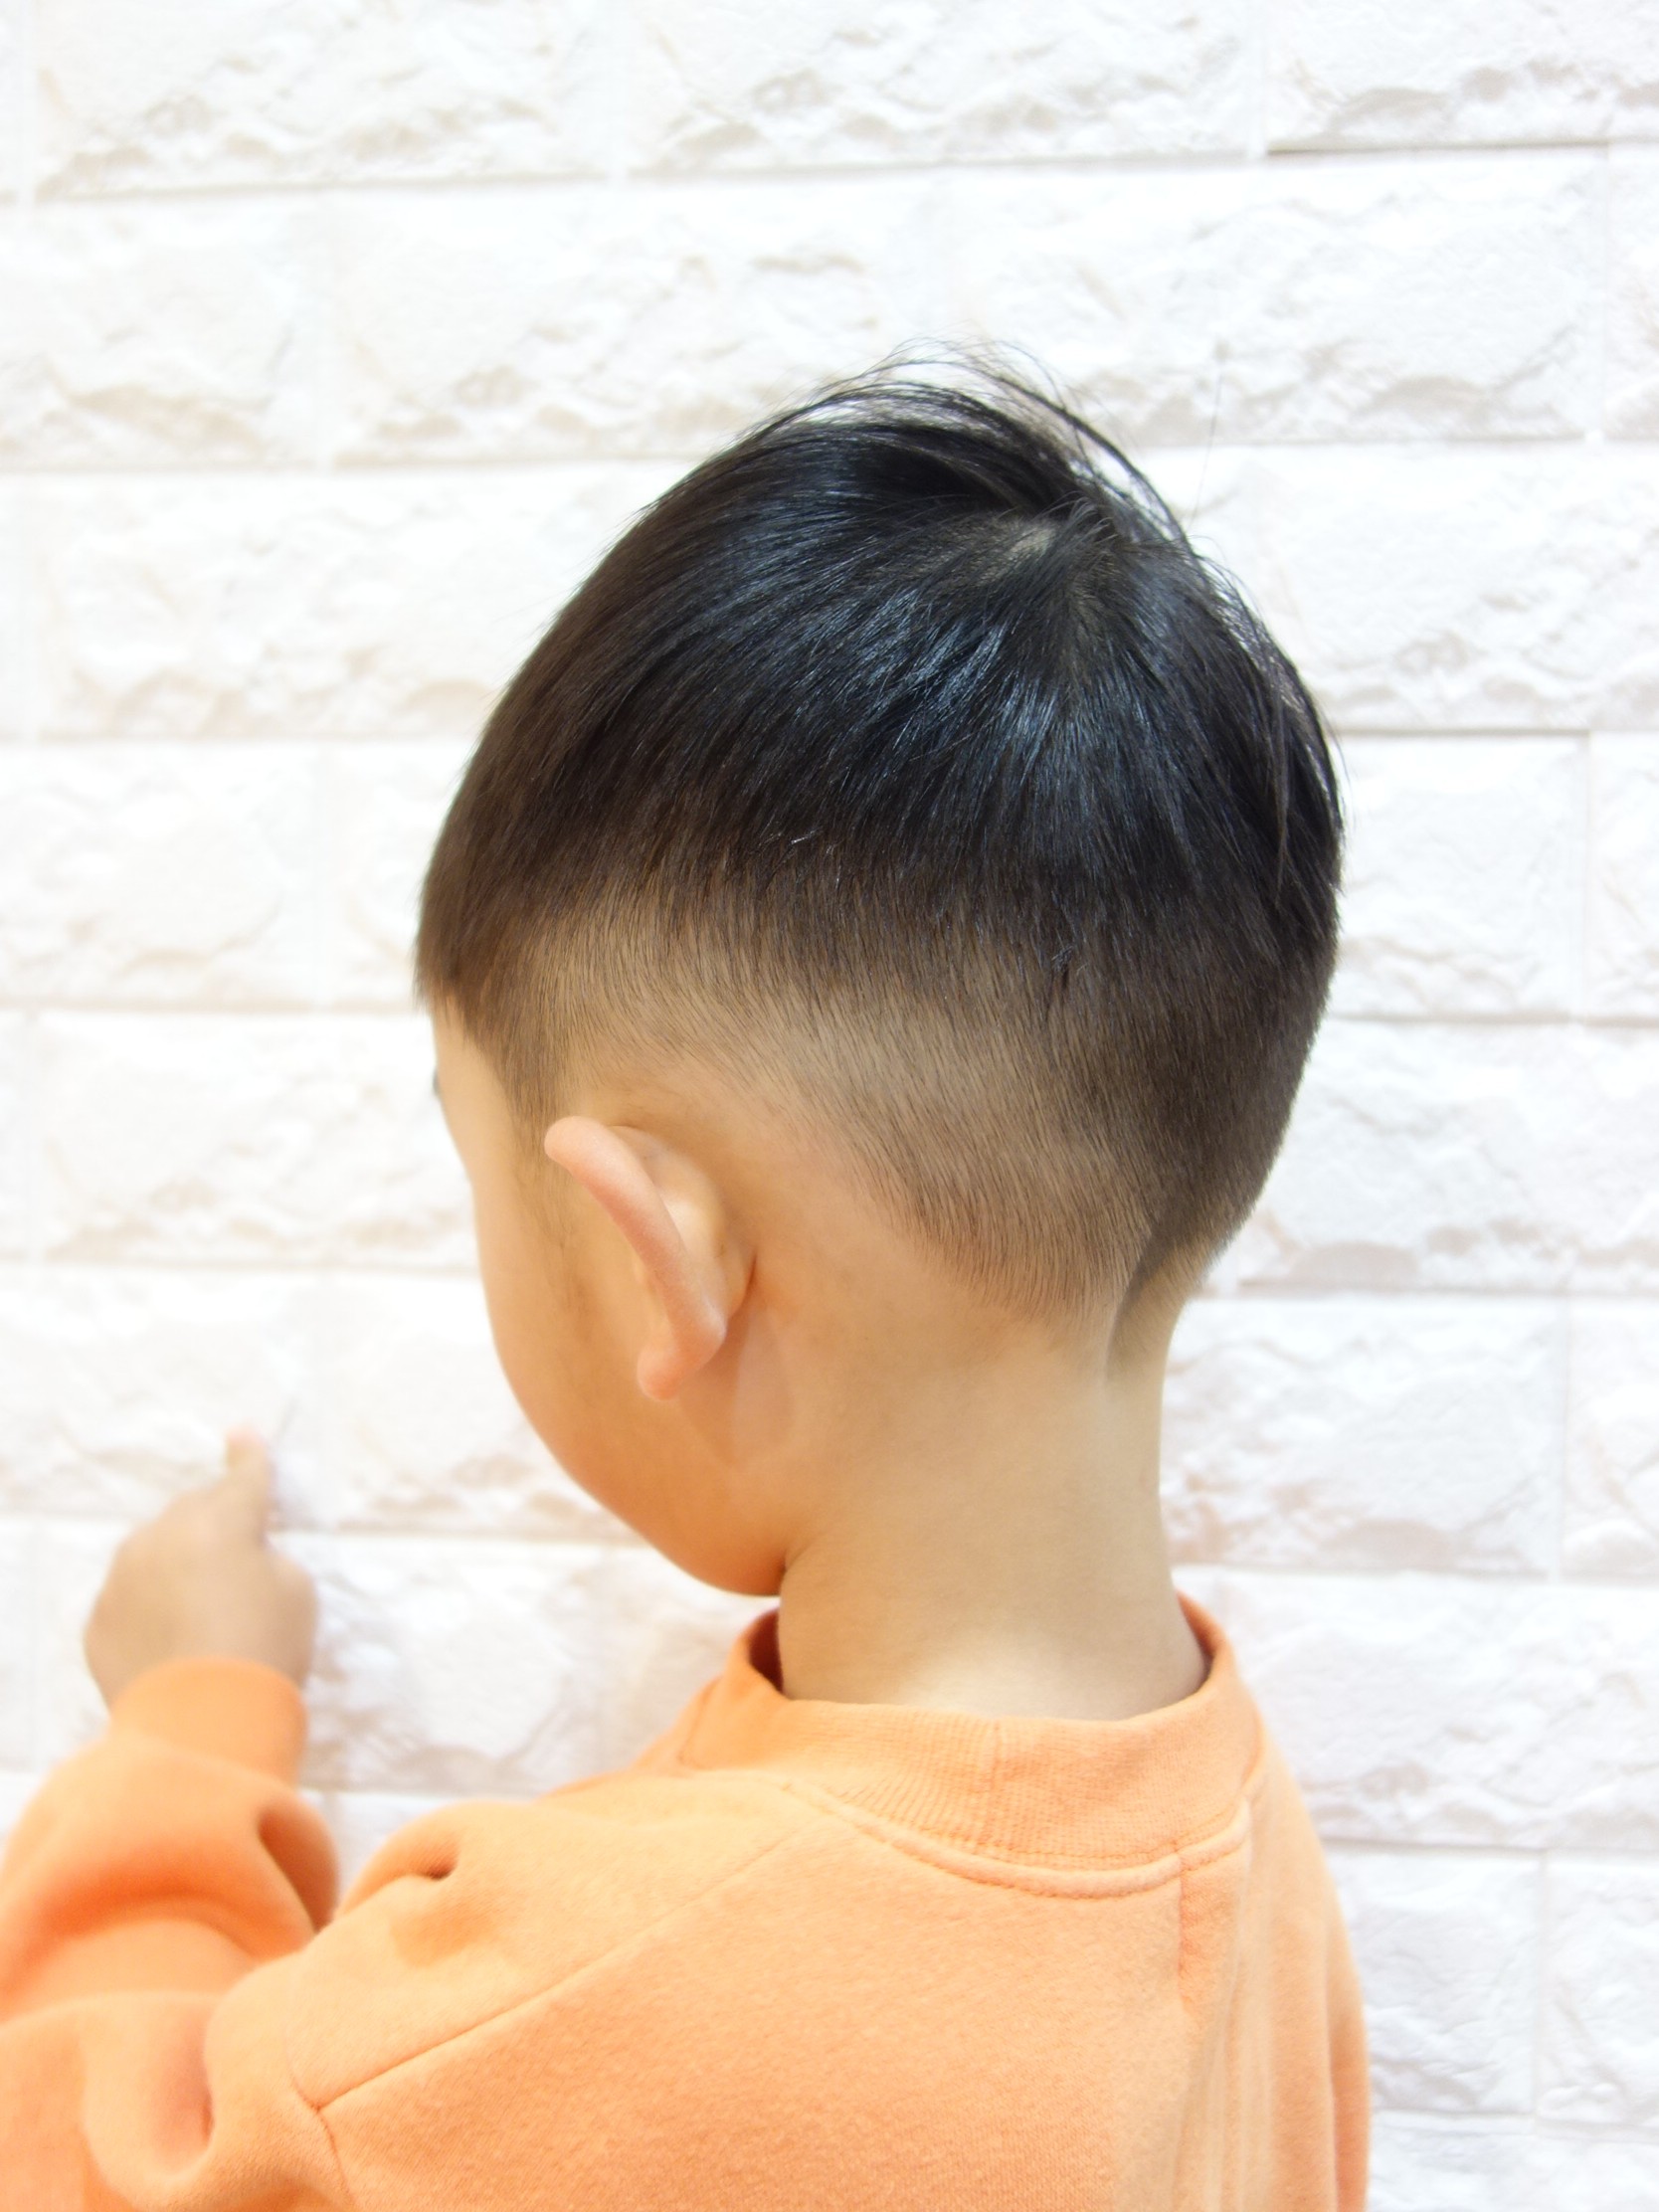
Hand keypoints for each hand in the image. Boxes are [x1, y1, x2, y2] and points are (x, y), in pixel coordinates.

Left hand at [84, 1429, 316, 1705]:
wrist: (201, 1726)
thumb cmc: (265, 1650)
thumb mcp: (297, 1592)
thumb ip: (269, 1558)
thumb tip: (241, 1559)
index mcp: (222, 1520)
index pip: (243, 1477)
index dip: (248, 1456)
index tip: (242, 1434)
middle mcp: (163, 1536)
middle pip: (194, 1511)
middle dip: (215, 1525)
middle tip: (237, 1561)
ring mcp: (122, 1578)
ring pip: (153, 1551)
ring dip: (177, 1564)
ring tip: (201, 1610)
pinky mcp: (99, 1621)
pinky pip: (129, 1597)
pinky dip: (149, 1607)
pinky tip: (172, 1642)